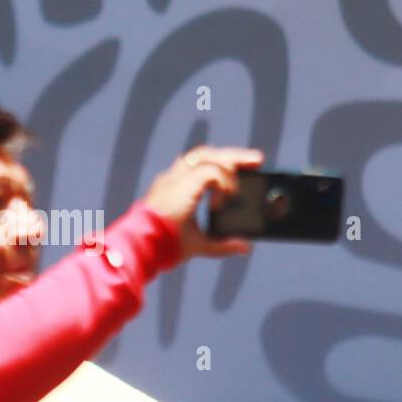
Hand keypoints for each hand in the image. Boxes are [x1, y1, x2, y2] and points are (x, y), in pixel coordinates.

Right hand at [142, 145, 262, 260]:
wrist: (144, 246)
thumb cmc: (164, 247)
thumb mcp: (199, 244)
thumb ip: (221, 244)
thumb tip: (244, 246)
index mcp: (172, 189)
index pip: (196, 167)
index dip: (218, 165)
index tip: (239, 171)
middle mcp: (172, 179)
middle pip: (203, 154)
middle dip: (231, 154)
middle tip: (257, 159)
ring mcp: (175, 179)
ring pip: (206, 155)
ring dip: (232, 158)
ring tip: (254, 162)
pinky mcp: (182, 184)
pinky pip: (211, 171)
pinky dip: (225, 180)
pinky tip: (230, 193)